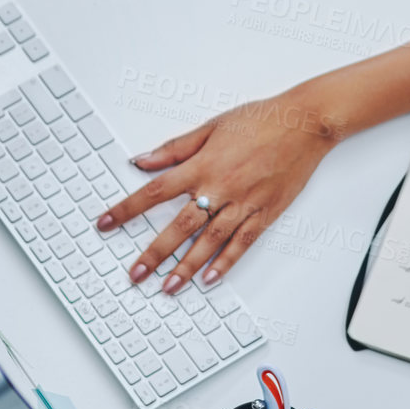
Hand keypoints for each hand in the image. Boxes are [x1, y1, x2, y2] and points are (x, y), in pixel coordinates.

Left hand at [94, 88, 338, 291]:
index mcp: (203, 165)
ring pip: (209, 241)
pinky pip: (242, 243)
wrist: (304, 125)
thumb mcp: (211, 127)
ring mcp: (243, 204)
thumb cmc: (260, 120)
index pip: (154, 191)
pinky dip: (226, 263)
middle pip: (179, 225)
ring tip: (168, 288)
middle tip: (135, 274)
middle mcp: (220, 188)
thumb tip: (142, 161)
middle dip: (154, 253)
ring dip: (186, 267)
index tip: (105, 223)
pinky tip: (210, 279)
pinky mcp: (264, 213)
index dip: (126, 209)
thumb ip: (175, 148)